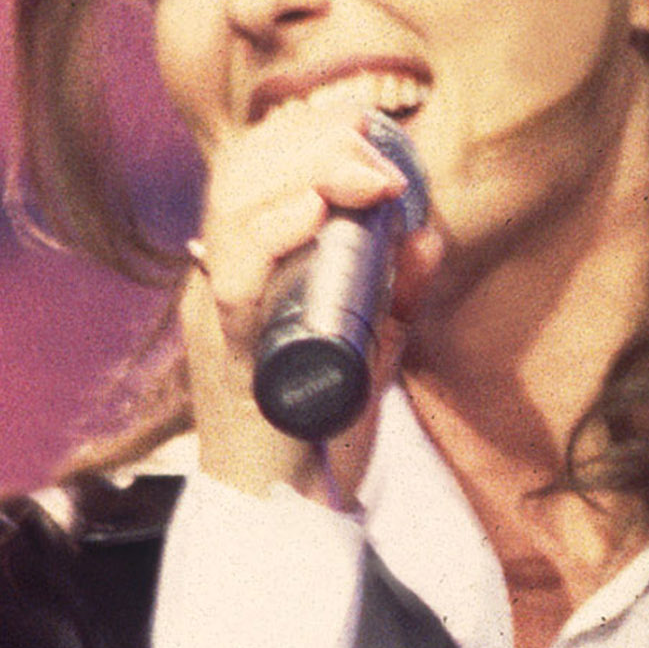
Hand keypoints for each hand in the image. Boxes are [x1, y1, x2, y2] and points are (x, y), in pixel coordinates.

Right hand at [181, 91, 442, 497]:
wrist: (281, 522)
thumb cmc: (317, 436)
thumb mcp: (369, 348)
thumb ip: (396, 293)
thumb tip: (427, 233)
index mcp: (248, 268)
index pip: (255, 168)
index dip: (307, 131)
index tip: (369, 124)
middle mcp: (223, 281)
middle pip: (240, 173)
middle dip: (313, 143)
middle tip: (380, 158)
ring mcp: (221, 317)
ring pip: (231, 209)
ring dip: (300, 173)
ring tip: (362, 176)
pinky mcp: (230, 357)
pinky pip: (236, 281)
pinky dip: (272, 236)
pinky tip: (314, 212)